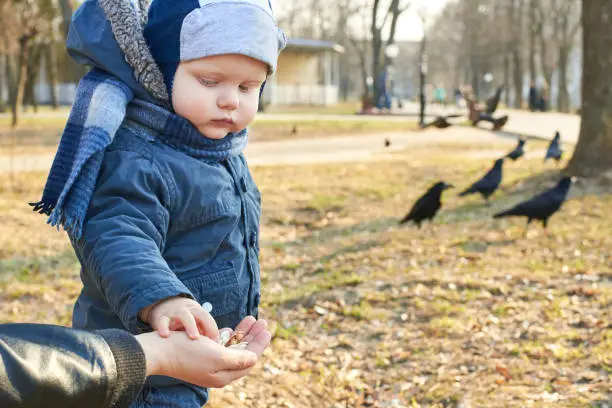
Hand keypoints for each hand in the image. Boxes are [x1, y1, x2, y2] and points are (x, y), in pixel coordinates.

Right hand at [135, 316, 271, 387]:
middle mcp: (217, 372)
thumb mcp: (217, 356)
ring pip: (232, 348)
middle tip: (263, 321)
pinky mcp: (199, 356)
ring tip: (251, 319)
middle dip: (253, 336)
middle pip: (242, 353)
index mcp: (223, 375)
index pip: (249, 359)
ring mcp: (207, 364)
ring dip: (242, 333)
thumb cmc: (187, 352)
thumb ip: (238, 359)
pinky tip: (232, 329)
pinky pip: (219, 346)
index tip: (267, 329)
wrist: (157, 351)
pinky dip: (228, 336)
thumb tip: (254, 359)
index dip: (259, 344)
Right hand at [140, 296, 218, 340]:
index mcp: (199, 313)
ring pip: (183, 315)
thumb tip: (226, 337)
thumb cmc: (186, 320)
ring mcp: (176, 313)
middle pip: (200, 314)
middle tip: (210, 340)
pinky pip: (162, 321)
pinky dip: (164, 327)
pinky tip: (166, 335)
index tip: (216, 345)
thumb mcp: (197, 322)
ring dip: (190, 325)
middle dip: (208, 326)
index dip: (214, 331)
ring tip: (193, 337)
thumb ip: (209, 330)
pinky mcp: (162, 318)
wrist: (165, 306)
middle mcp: (189, 311)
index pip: (210, 320)